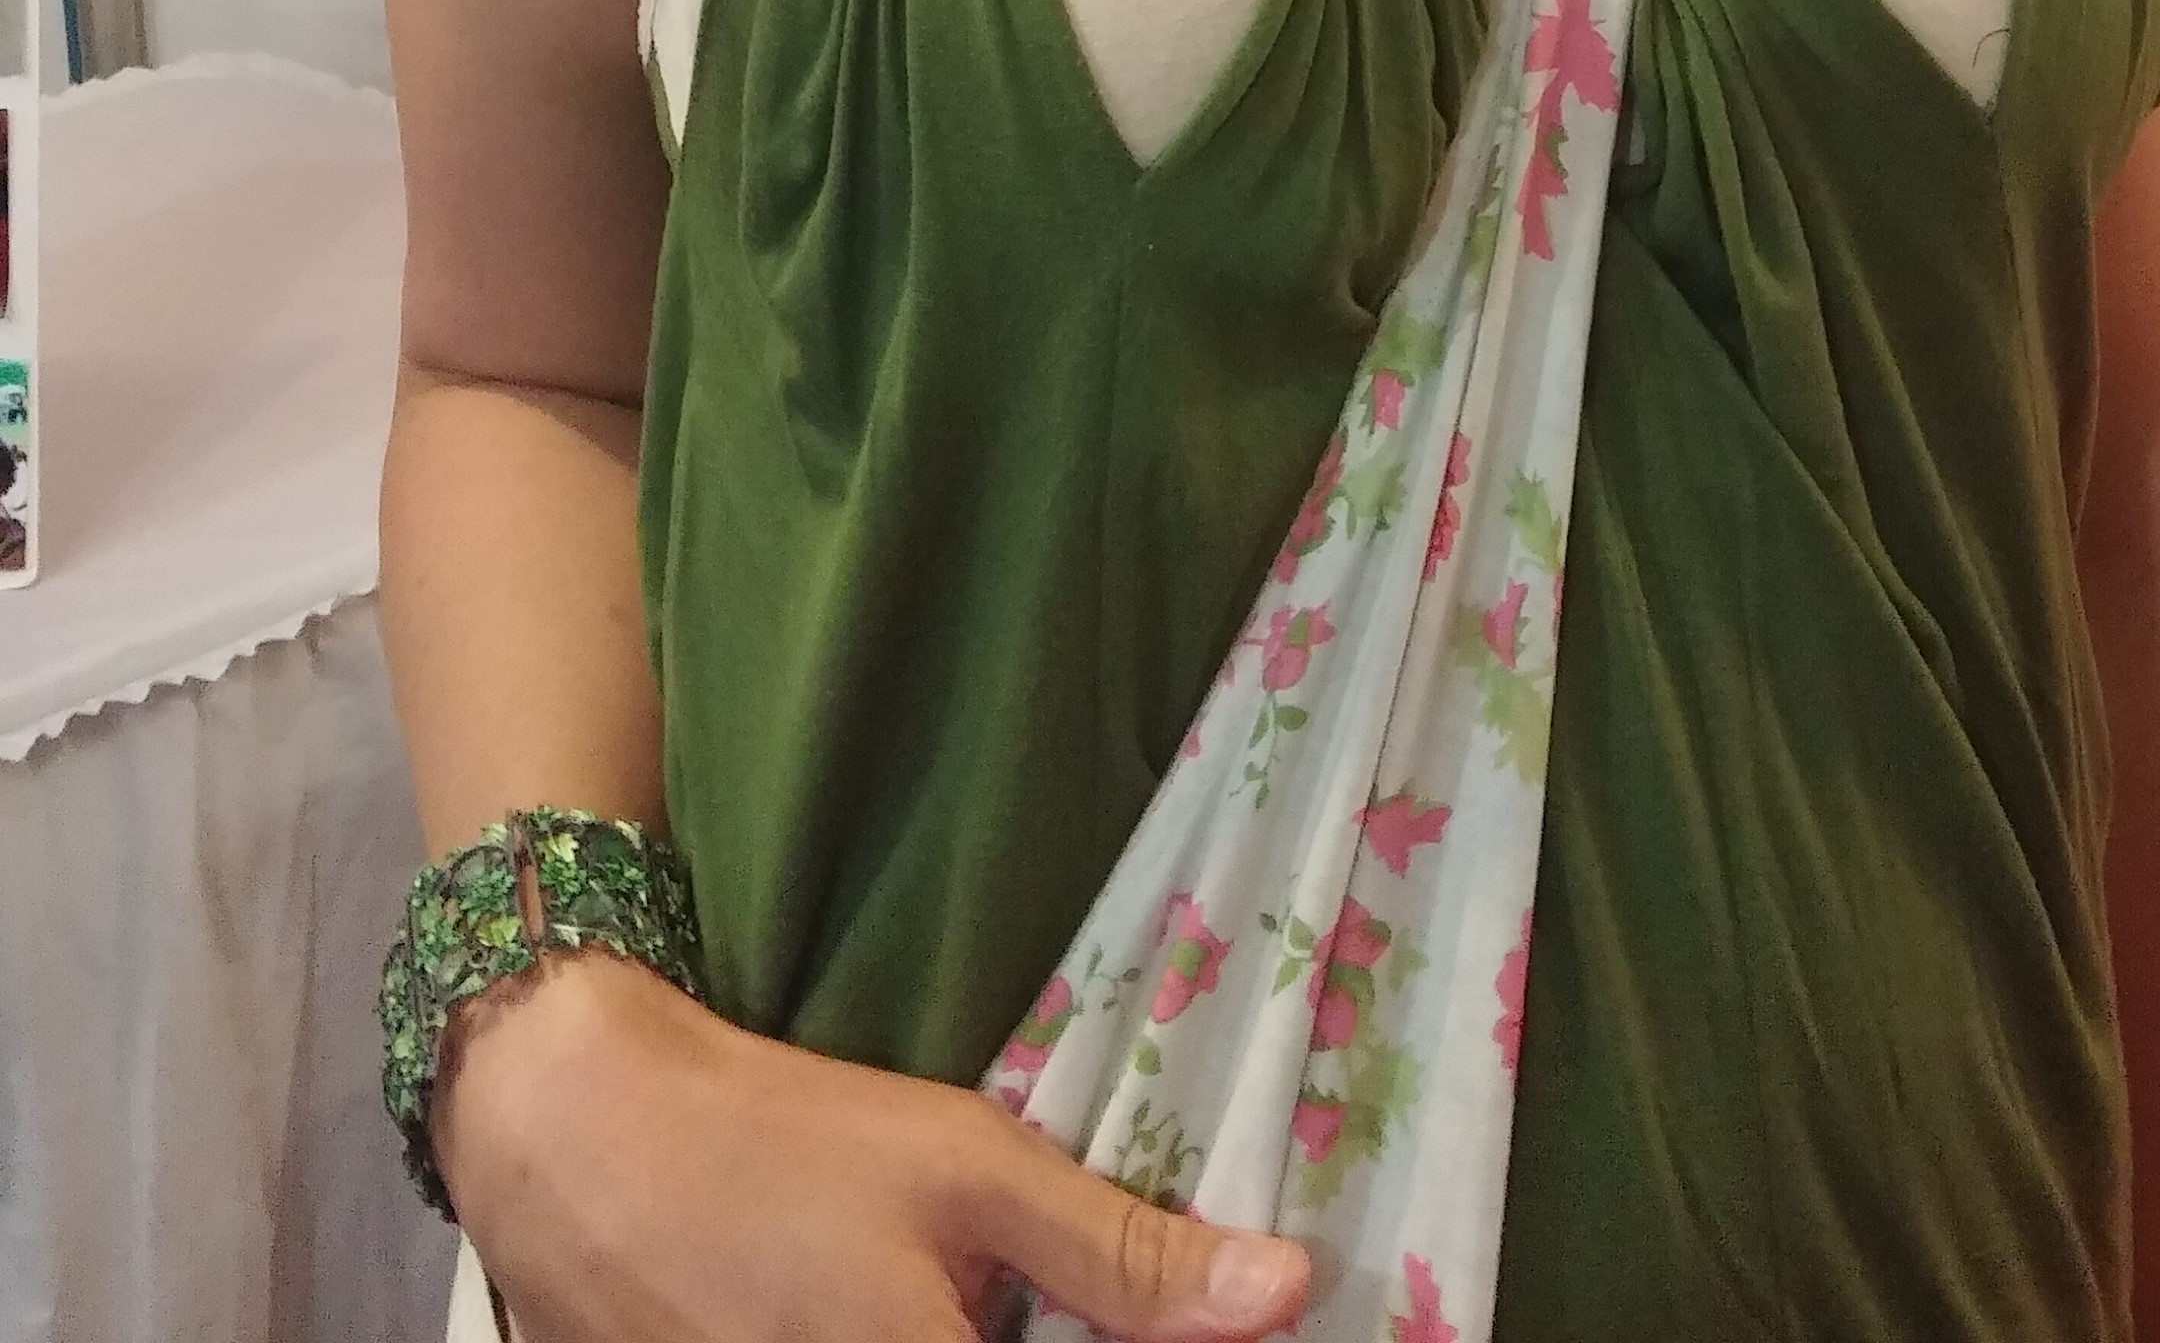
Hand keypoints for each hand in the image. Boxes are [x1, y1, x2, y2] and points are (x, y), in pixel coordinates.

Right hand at [436, 952, 1314, 1342]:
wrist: (575, 1133)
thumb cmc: (783, 1139)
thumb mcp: (967, 1168)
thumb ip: (1125, 1254)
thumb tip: (1289, 1293)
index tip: (1092, 1322)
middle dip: (1023, 1340)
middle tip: (992, 1290)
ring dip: (954, 1339)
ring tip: (933, 1289)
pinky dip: (863, 1338)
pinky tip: (865, 1306)